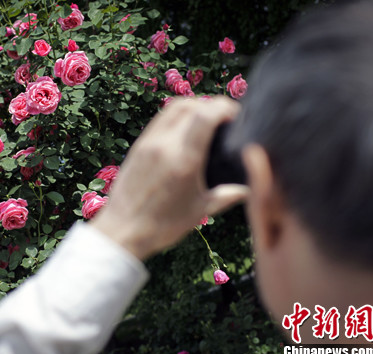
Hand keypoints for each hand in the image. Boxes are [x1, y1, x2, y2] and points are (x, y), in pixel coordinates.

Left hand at [90, 96, 248, 259]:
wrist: (122, 230)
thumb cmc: (162, 225)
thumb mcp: (199, 211)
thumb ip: (227, 195)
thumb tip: (250, 188)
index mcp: (183, 159)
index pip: (205, 115)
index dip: (224, 107)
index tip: (237, 115)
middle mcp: (164, 144)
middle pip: (190, 105)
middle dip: (211, 105)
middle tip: (224, 118)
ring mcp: (148, 143)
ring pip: (173, 108)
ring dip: (193, 106)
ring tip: (206, 121)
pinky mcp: (138, 146)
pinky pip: (160, 120)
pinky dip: (177, 116)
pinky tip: (185, 130)